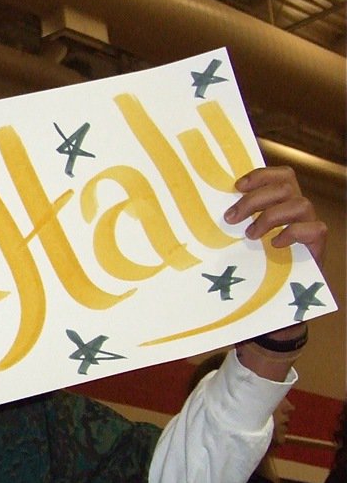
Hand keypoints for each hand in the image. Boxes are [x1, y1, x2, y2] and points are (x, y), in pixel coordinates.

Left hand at [227, 165, 325, 374]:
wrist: (271, 307)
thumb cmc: (244, 272)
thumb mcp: (229, 247)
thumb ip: (218, 230)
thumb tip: (166, 217)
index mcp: (277, 204)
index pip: (280, 175)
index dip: (261, 174)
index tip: (235, 186)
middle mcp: (295, 212)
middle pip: (286, 184)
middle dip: (255, 199)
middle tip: (230, 219)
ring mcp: (307, 228)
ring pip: (301, 203)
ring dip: (270, 216)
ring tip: (249, 236)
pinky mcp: (317, 248)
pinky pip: (315, 228)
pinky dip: (294, 232)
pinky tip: (274, 245)